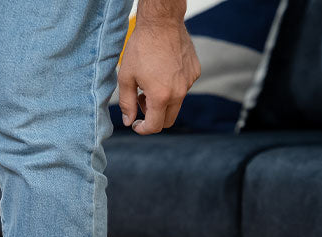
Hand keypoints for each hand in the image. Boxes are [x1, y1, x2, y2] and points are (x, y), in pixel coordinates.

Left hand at [117, 20, 200, 134]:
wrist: (162, 23)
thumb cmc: (141, 48)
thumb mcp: (126, 77)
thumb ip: (126, 103)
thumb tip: (128, 121)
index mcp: (161, 96)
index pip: (155, 126)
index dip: (142, 129)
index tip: (135, 124)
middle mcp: (179, 92)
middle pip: (169, 120)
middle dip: (154, 118)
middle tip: (141, 102)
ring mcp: (189, 82)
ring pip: (176, 103)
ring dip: (162, 101)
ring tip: (150, 82)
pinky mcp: (195, 72)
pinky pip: (184, 87)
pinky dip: (172, 87)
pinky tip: (162, 71)